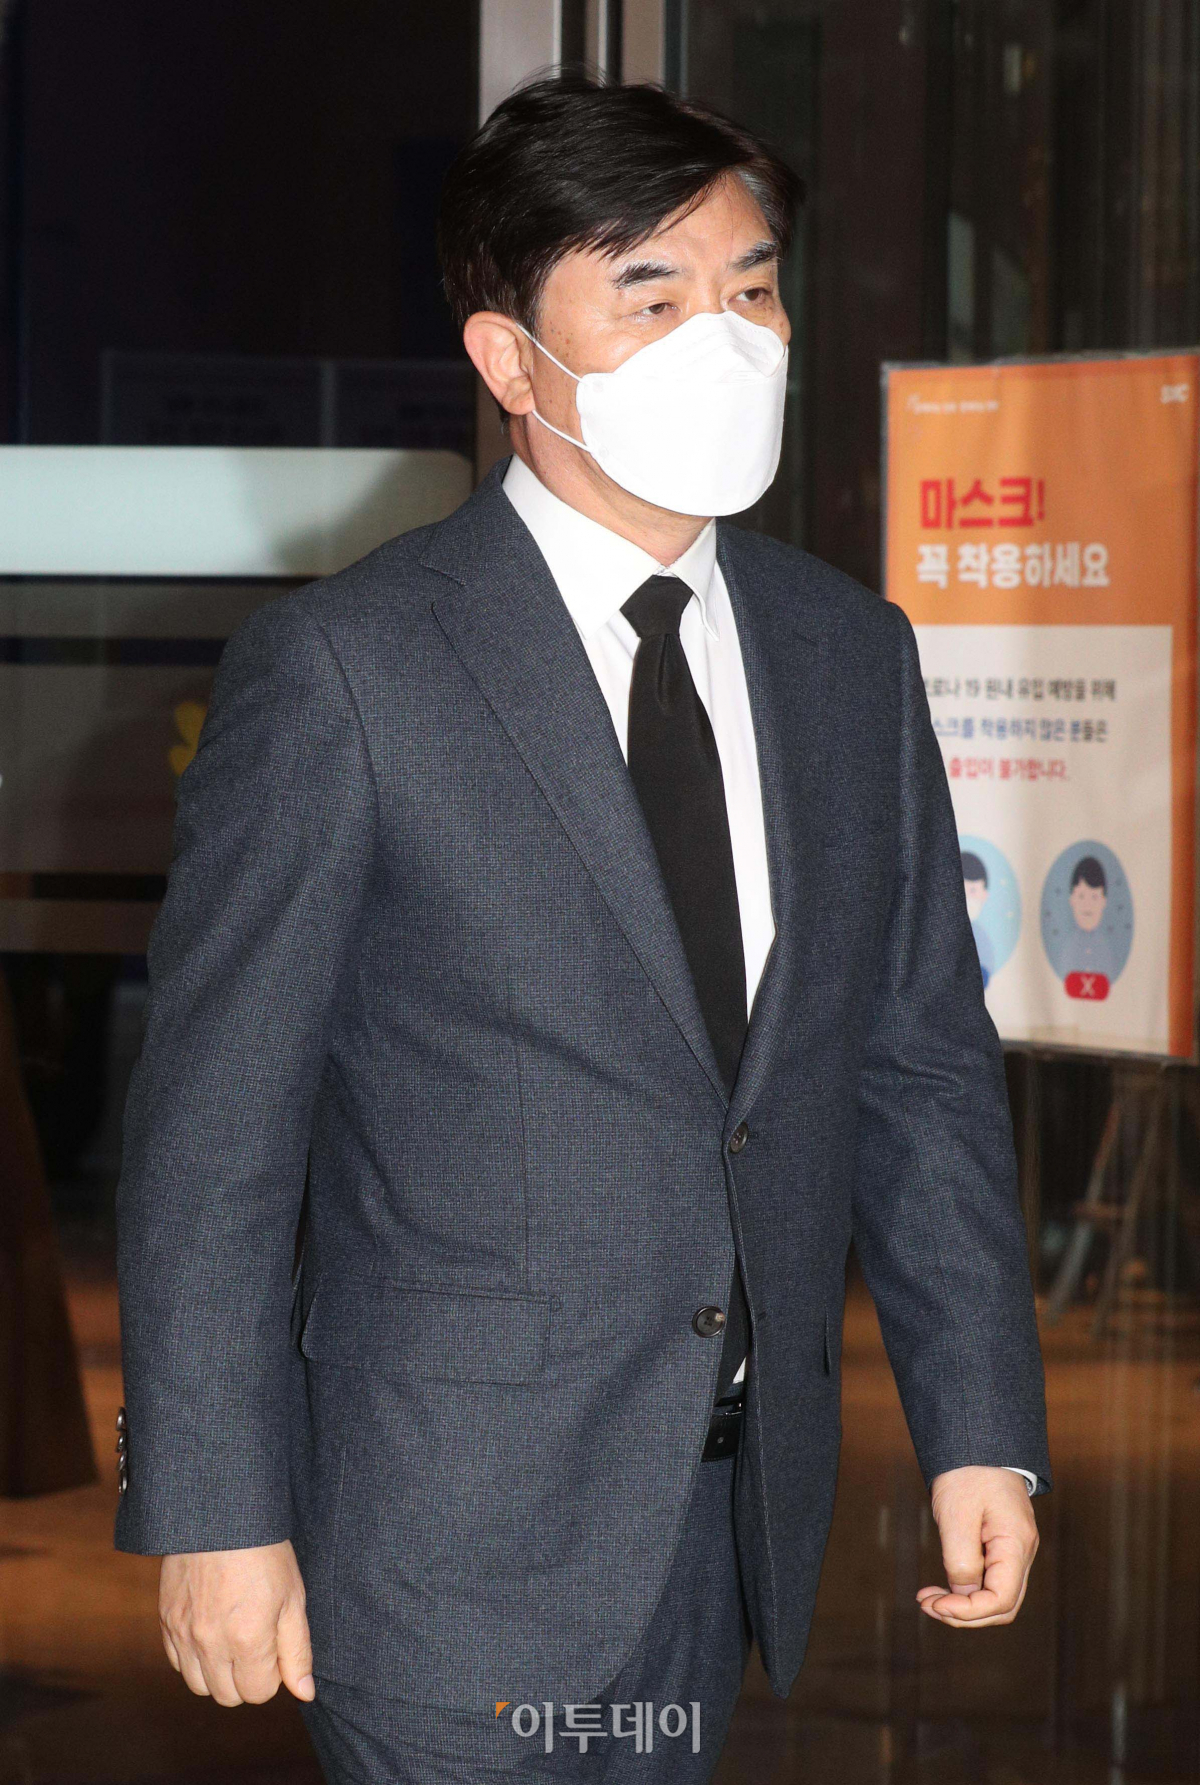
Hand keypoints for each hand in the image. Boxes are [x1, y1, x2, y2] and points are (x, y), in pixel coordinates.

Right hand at [158, 1539, 314, 1704]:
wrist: (220, 1514)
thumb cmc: (264, 1551)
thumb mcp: (293, 1597)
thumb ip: (297, 1650)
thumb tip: (304, 1692)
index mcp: (247, 1640)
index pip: (259, 1693)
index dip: (273, 1674)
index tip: (276, 1647)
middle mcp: (210, 1644)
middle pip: (228, 1696)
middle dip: (247, 1678)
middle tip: (257, 1643)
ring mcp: (183, 1633)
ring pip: (199, 1685)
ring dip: (218, 1673)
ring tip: (233, 1639)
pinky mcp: (166, 1620)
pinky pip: (177, 1662)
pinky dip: (194, 1657)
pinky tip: (210, 1630)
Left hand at [918, 1466, 1037, 1627]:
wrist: (976, 1439)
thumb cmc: (967, 1471)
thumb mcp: (957, 1515)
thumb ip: (961, 1560)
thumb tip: (963, 1596)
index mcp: (1016, 1545)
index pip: (1001, 1600)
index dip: (968, 1612)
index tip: (936, 1603)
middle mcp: (1021, 1553)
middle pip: (1002, 1606)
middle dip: (964, 1614)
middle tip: (927, 1604)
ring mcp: (1013, 1550)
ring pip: (996, 1597)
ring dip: (963, 1606)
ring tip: (928, 1599)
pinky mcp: (1000, 1545)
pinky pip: (989, 1580)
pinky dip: (966, 1590)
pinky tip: (942, 1587)